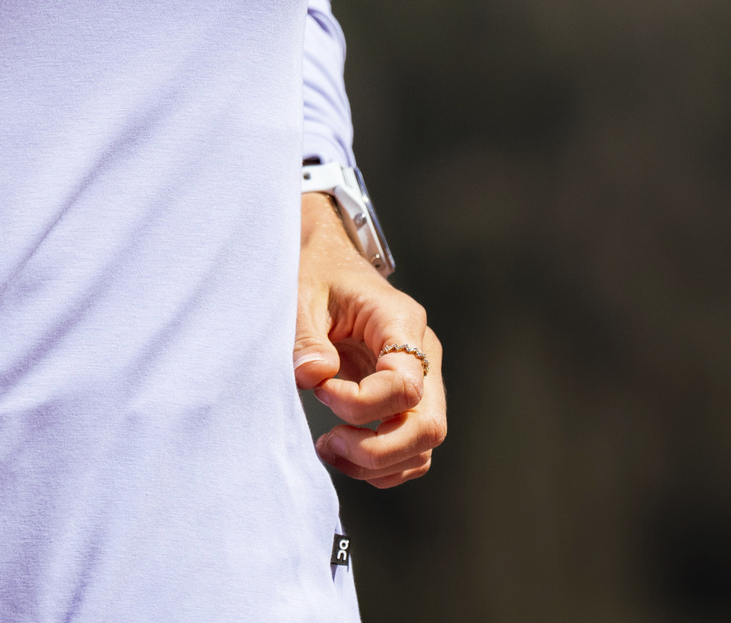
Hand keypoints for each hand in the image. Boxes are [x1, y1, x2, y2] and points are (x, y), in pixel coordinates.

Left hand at [295, 194, 447, 487]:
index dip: (361, 404)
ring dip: (377, 463)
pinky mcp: (408, 399)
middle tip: (327, 441)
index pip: (405, 385)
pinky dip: (382, 466)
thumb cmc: (317, 274)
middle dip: (376, 449)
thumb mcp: (301, 293)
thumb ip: (305, 335)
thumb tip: (313, 376)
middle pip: (429, 425)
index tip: (321, 389)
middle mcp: (422, 354)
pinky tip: (343, 453)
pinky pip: (412, 450)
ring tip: (328, 448)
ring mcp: (421, 379)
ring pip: (424, 446)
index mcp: (401, 322)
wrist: (329, 263)